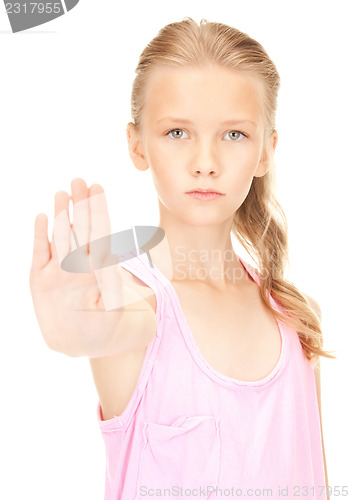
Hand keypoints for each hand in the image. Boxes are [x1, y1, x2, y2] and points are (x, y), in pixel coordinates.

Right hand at [29, 178, 127, 356]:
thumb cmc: (104, 326)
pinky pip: (40, 253)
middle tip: (79, 180)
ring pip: (60, 235)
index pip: (99, 232)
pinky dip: (39, 236)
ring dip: (60, 214)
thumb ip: (115, 287)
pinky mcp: (40, 279)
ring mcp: (58, 269)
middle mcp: (79, 263)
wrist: (80, 343)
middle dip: (80, 205)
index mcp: (99, 266)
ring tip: (62, 193)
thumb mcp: (114, 309)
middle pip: (79, 228)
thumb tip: (125, 265)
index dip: (98, 211)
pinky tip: (41, 217)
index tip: (97, 189)